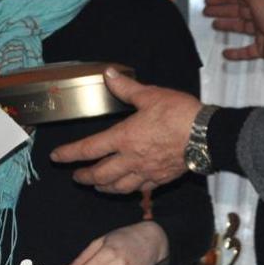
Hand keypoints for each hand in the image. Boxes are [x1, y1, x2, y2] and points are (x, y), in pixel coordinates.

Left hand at [49, 69, 201, 193]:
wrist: (207, 135)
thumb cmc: (179, 113)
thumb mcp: (150, 95)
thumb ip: (126, 87)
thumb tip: (109, 74)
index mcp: (124, 138)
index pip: (89, 149)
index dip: (69, 153)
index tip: (56, 157)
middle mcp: (131, 159)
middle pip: (100, 174)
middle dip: (84, 176)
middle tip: (76, 176)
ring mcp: (146, 172)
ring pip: (118, 187)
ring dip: (103, 187)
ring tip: (97, 186)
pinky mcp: (161, 179)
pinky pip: (140, 190)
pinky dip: (129, 190)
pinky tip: (127, 188)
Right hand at [203, 0, 263, 63]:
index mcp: (261, 1)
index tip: (209, 1)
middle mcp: (261, 15)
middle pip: (238, 11)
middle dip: (222, 10)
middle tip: (207, 12)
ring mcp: (262, 32)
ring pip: (242, 27)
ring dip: (228, 25)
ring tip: (214, 25)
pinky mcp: (263, 48)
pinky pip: (247, 51)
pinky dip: (237, 53)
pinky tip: (226, 53)